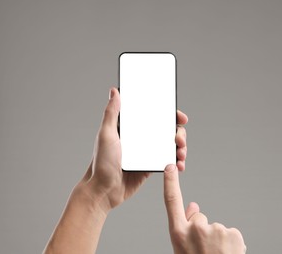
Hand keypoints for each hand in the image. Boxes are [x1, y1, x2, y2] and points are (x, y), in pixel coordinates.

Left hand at [82, 87, 187, 211]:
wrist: (103, 191)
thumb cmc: (101, 163)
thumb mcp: (106, 134)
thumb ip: (111, 113)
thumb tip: (114, 91)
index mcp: (131, 128)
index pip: (153, 116)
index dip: (169, 115)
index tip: (179, 117)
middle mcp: (140, 139)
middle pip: (166, 130)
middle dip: (179, 133)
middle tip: (180, 140)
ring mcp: (147, 153)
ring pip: (170, 146)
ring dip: (180, 148)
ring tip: (181, 154)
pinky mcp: (150, 167)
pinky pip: (167, 161)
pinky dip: (176, 162)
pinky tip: (179, 164)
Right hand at [164, 164, 245, 253]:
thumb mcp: (184, 250)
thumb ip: (186, 228)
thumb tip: (194, 205)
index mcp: (179, 234)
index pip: (172, 202)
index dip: (171, 183)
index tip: (170, 166)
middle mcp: (195, 229)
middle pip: (201, 218)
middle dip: (204, 230)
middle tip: (206, 252)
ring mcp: (215, 230)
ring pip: (217, 227)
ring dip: (219, 240)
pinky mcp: (232, 233)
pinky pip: (231, 233)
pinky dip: (231, 243)